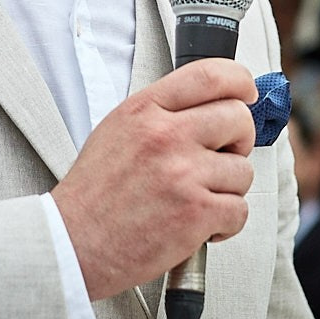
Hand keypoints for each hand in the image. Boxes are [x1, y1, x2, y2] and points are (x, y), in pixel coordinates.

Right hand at [51, 58, 256, 301]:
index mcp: (145, 109)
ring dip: (228, 189)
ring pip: (243, 170)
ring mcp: (183, 174)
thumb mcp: (118, 130)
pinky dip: (225, 224)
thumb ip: (162, 112)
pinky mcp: (195, 213)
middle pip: (238, 119)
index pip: (210, 75)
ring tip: (196, 200)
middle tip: (220, 159)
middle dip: (239, 141)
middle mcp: (166, 135)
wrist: (72, 243)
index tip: (247, 94)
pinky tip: (197, 226)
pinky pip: (239, 210)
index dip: (240, 81)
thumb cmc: (96, 192)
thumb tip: (212, 105)